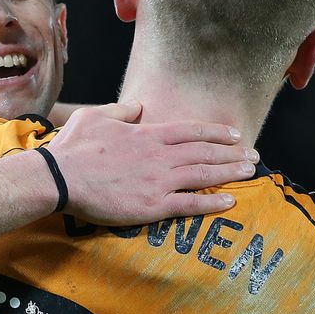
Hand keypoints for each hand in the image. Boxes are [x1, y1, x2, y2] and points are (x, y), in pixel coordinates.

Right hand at [47, 103, 253, 224]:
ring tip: (250, 172)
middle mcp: (160, 156)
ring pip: (204, 174)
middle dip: (233, 153)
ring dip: (230, 173)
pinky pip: (190, 204)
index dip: (216, 133)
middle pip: (205, 152)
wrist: (60, 177)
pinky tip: (230, 201)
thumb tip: (138, 107)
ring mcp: (159, 181)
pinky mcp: (152, 206)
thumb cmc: (74, 147)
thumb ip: (122, 111)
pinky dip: (212, 202)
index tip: (235, 135)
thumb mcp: (96, 116)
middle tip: (254, 156)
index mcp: (148, 133)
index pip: (191, 131)